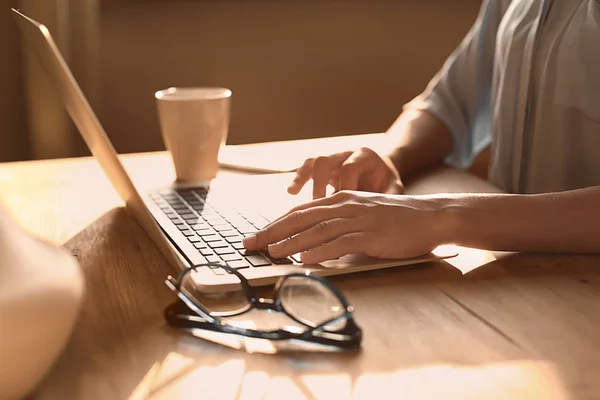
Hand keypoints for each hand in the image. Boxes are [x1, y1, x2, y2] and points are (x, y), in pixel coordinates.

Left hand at [243, 190, 445, 263]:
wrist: (430, 216)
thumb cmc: (395, 219)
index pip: (300, 211)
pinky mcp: (371, 235)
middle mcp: (345, 205)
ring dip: (292, 242)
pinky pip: (341, 243)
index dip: (275, 223)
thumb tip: (311, 239)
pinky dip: (321, 251)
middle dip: (273, 231)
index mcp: (340, 199)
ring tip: (271, 252)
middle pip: (301, 218)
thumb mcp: (362, 213)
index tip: (257, 235)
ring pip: (317, 229)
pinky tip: (306, 259)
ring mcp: (358, 219)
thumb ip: (338, 222)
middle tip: (250, 243)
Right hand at [287, 147, 403, 198]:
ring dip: (304, 180)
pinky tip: (291, 193)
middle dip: (319, 185)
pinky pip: (306, 167)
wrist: (381, 170)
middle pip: (326, 161)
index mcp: (365, 156)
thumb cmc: (386, 182)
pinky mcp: (323, 167)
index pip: (349, 167)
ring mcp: (332, 158)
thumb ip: (388, 199)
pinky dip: (298, 179)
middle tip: (318, 208)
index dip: (344, 187)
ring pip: (312, 162)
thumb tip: (383, 217)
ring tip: (297, 199)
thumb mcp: (393, 189)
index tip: (343, 208)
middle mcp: (345, 153)